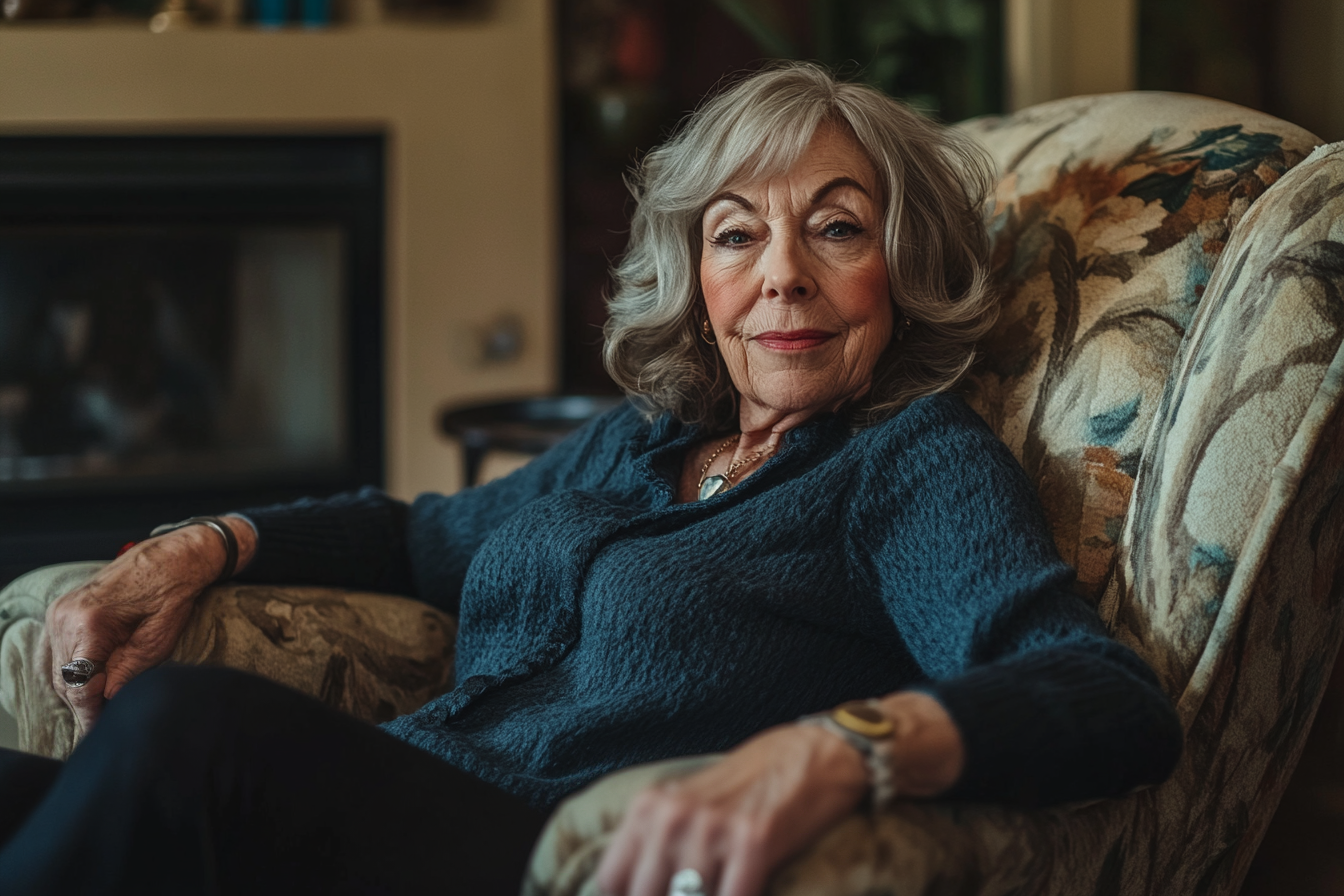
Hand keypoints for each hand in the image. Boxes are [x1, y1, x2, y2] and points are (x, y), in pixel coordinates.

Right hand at [45, 516, 255, 733]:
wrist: (172, 557)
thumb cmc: (172, 593)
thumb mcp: (158, 640)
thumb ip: (128, 673)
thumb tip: (107, 701)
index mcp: (90, 622)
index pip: (78, 684)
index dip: (89, 713)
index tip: (98, 733)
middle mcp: (66, 615)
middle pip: (64, 679)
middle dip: (83, 704)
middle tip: (103, 724)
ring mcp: (60, 611)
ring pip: (59, 668)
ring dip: (78, 688)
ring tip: (103, 704)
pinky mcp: (63, 611)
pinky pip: (61, 651)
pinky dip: (75, 669)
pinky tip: (94, 681)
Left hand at [595, 724, 867, 895]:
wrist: (810, 755)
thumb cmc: (748, 786)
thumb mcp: (687, 805)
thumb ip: (657, 844)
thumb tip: (636, 890)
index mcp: (649, 807)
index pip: (611, 880)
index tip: (655, 895)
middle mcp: (673, 816)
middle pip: (644, 895)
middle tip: (697, 891)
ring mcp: (712, 829)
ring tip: (720, 886)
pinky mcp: (753, 842)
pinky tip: (745, 890)